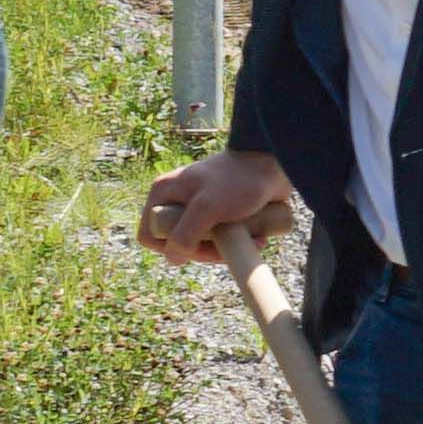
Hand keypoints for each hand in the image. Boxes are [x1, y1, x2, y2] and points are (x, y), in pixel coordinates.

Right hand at [140, 147, 296, 268]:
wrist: (272, 165)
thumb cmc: (238, 181)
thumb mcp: (207, 207)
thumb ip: (186, 233)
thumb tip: (173, 258)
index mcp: (163, 194)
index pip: (150, 235)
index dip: (169, 249)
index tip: (196, 248)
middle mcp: (176, 201)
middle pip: (178, 244)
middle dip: (204, 252)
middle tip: (227, 248)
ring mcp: (197, 208)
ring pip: (201, 245)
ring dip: (224, 249)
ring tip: (250, 241)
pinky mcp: (218, 214)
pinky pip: (220, 239)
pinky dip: (235, 243)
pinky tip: (254, 239)